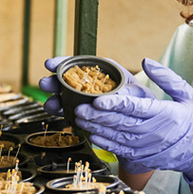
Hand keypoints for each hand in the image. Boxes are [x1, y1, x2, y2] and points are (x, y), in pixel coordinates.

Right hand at [37, 56, 154, 116]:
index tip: (50, 64)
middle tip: (44, 84)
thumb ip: (126, 94)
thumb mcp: (140, 97)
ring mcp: (89, 102)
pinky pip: (71, 113)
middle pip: (69, 80)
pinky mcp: (87, 117)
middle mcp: (94, 86)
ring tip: (49, 104)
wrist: (147, 130)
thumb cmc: (147, 108)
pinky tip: (57, 113)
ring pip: (66, 98)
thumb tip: (112, 99)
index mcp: (106, 73)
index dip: (64, 63)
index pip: (82, 64)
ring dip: (55, 99)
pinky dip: (62, 113)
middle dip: (54, 81)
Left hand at [78, 58, 192, 193]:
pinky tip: (93, 135)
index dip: (115, 104)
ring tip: (79, 119)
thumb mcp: (189, 95)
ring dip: (97, 129)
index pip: (136, 108)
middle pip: (121, 123)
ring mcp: (147, 147)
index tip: (98, 99)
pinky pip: (121, 150)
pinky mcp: (143, 157)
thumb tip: (146, 61)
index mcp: (166, 115)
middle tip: (79, 107)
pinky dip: (105, 143)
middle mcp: (154, 133)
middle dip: (98, 116)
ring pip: (117, 137)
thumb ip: (167, 78)